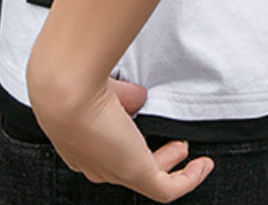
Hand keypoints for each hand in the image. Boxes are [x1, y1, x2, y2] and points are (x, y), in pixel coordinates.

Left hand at [27, 57, 212, 202]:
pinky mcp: (136, 173)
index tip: (143, 120)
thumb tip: (140, 97)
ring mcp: (115, 171)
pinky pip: (168, 187)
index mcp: (78, 140)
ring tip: (185, 149)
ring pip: (147, 177)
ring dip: (169, 164)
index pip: (106, 150)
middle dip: (153, 154)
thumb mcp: (98, 84)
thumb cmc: (69, 81)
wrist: (64, 90)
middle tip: (172, 140)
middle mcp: (94, 161)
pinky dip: (189, 179)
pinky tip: (203, 164)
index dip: (128, 139)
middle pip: (128, 166)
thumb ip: (121, 93)